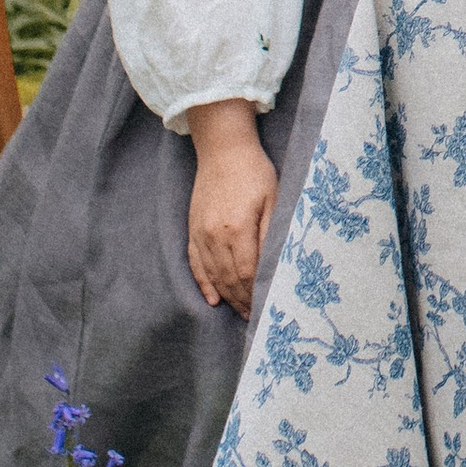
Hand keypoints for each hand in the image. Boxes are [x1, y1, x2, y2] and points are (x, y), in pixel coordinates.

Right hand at [185, 103, 274, 318]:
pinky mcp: (192, 228)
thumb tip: (272, 266)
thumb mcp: (273, 199)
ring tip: (239, 312)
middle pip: (228, 279)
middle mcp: (214, 235)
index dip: (254, 295)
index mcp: (237, 228)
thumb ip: (270, 233)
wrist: (223, 148)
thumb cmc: (254, 171)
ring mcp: (200, 232)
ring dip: (226, 296)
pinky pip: (195, 262)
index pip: (246, 273)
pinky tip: (212, 298)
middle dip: (242, 301)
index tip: (264, 308)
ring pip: (212, 274)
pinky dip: (203, 282)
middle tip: (254, 318)